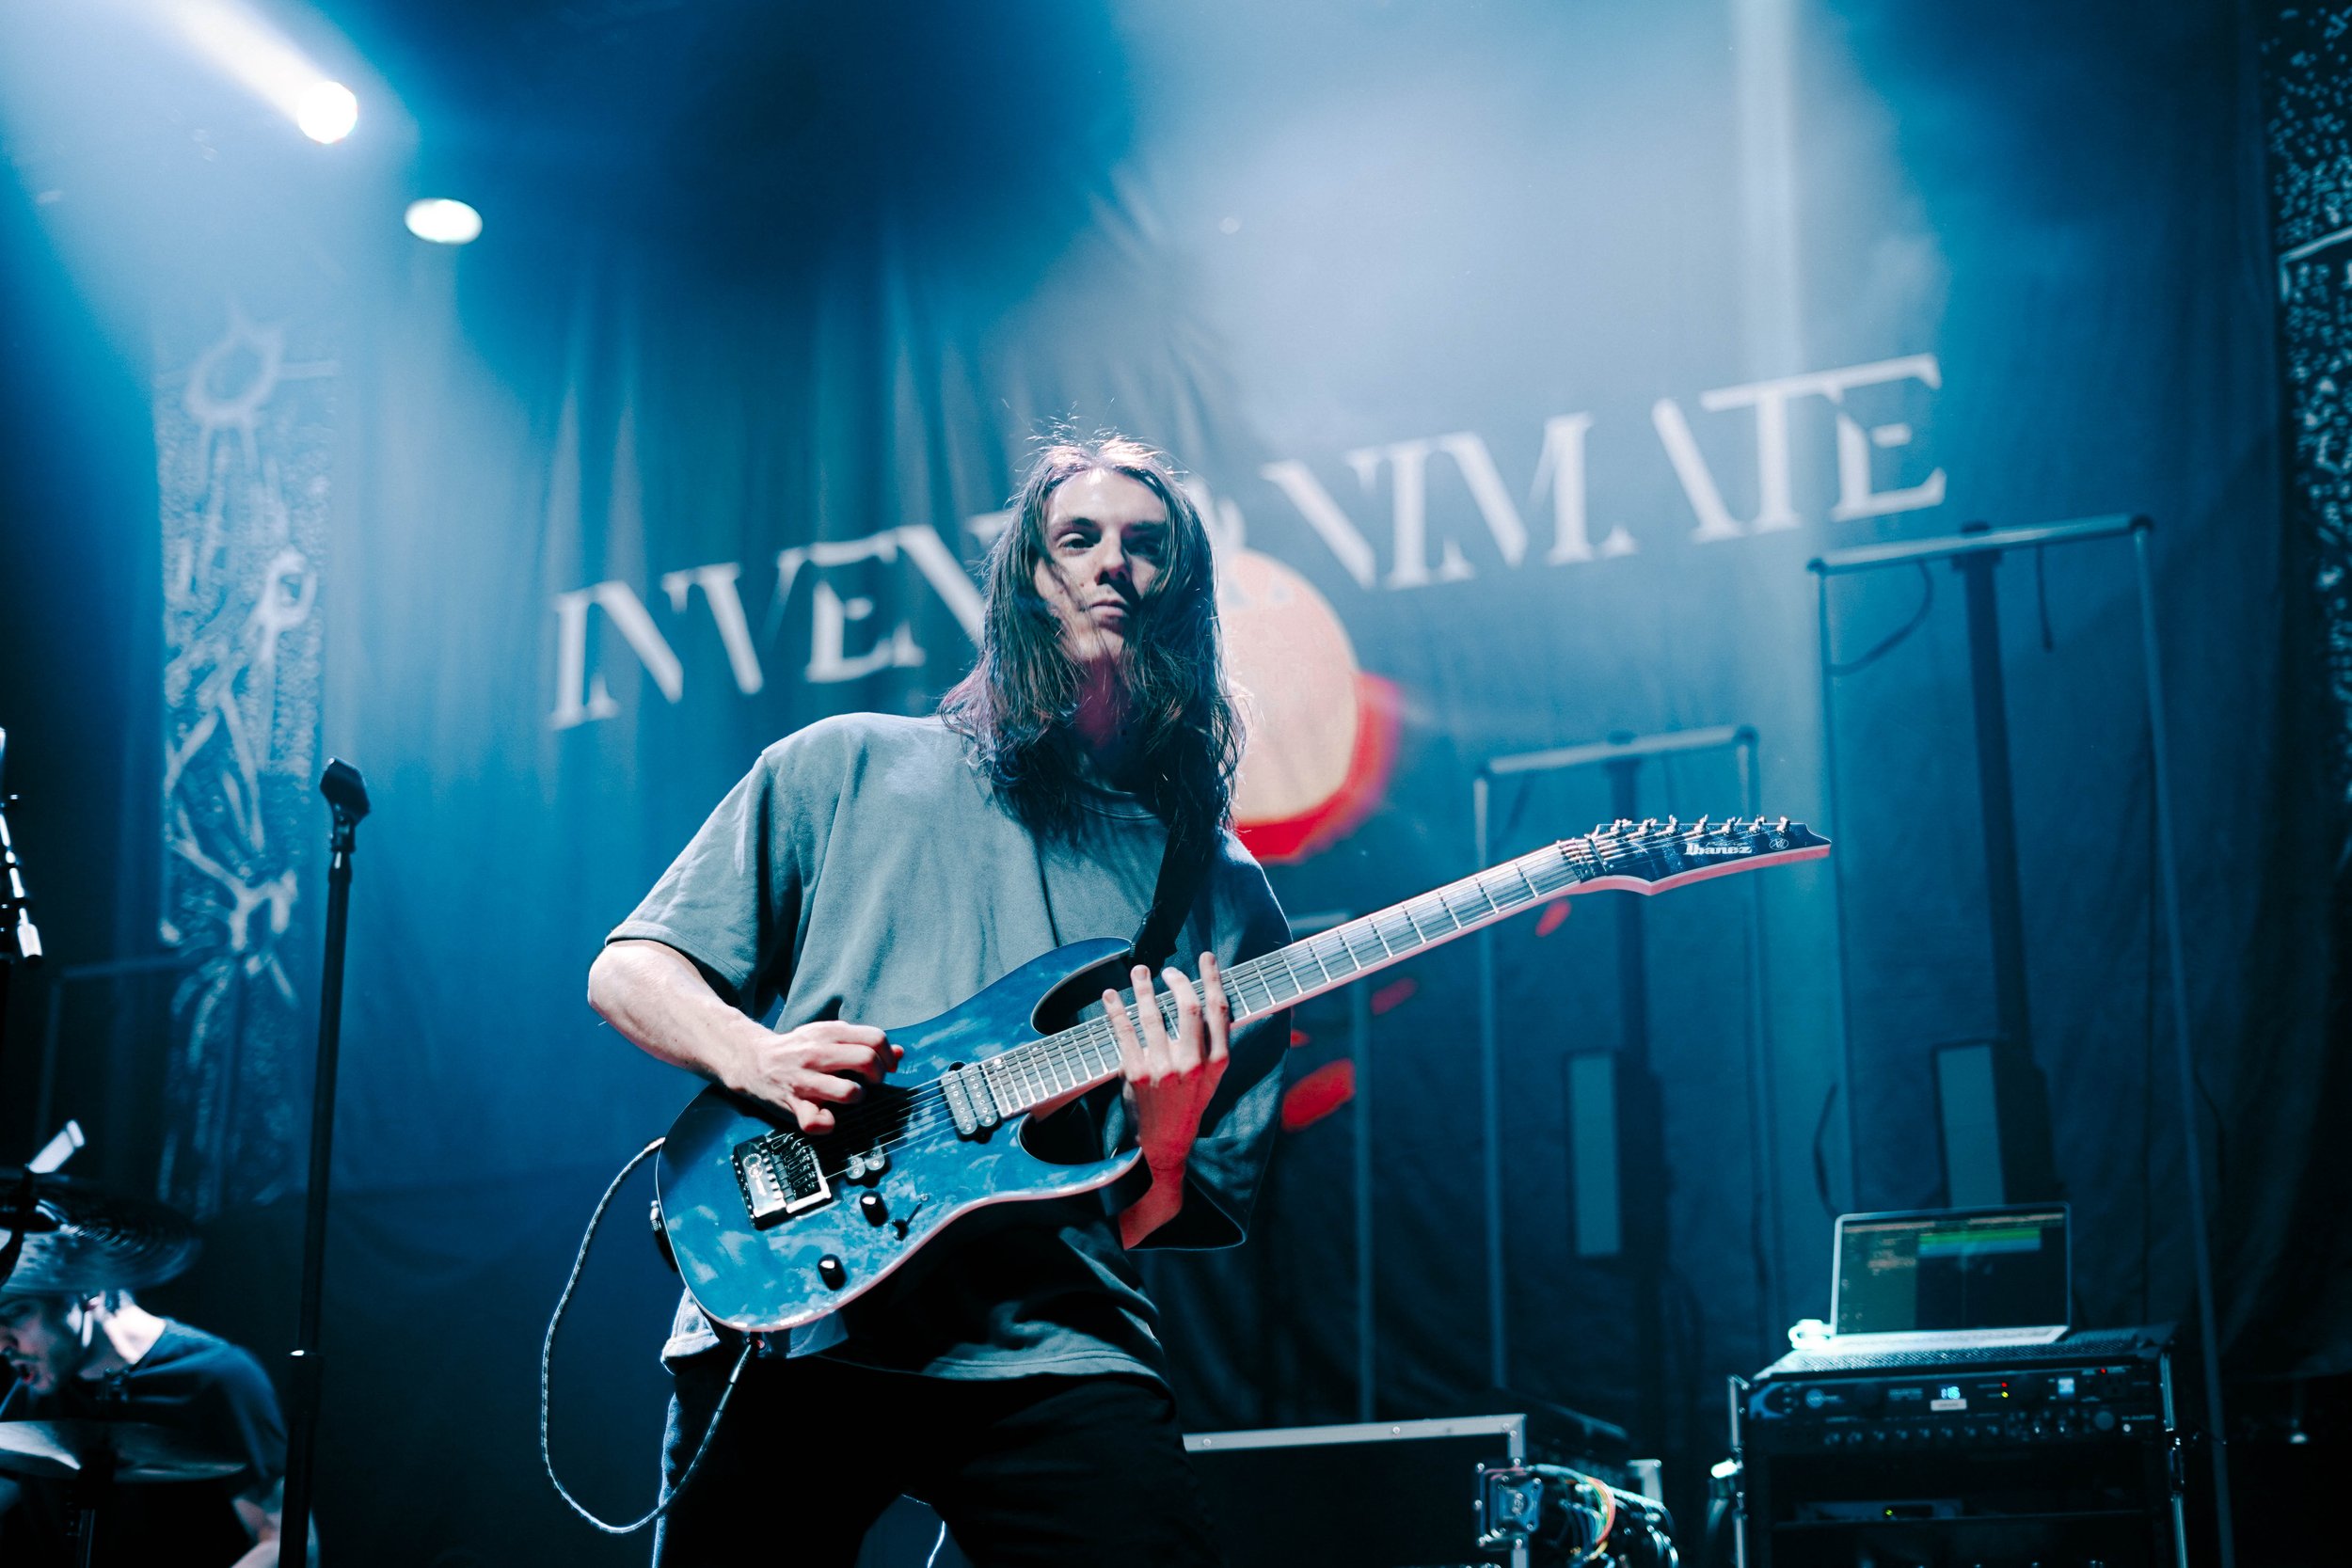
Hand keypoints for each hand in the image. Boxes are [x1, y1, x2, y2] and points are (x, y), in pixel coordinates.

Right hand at [727, 1020, 899, 1133]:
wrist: (752, 1060)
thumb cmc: (798, 1049)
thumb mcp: (828, 1036)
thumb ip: (862, 1042)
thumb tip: (899, 1052)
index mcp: (828, 1033)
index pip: (874, 1038)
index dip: (888, 1055)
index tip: (886, 1067)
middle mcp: (817, 1054)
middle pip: (866, 1061)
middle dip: (878, 1076)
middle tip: (870, 1083)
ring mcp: (805, 1080)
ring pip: (849, 1092)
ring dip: (857, 1097)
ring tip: (851, 1097)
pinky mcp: (793, 1104)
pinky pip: (817, 1121)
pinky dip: (827, 1124)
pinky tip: (828, 1117)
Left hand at [1106, 954, 1230, 1180]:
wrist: (1165, 1145)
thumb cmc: (1187, 1107)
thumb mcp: (1211, 1079)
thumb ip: (1210, 1046)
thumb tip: (1201, 1004)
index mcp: (1217, 1062)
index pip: (1219, 1010)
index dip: (1213, 979)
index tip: (1206, 959)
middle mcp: (1193, 1063)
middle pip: (1189, 1006)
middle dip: (1178, 980)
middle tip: (1167, 971)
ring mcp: (1165, 1068)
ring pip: (1154, 1014)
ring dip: (1143, 988)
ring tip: (1138, 972)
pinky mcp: (1138, 1074)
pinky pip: (1125, 1032)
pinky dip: (1116, 1010)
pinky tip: (1110, 996)